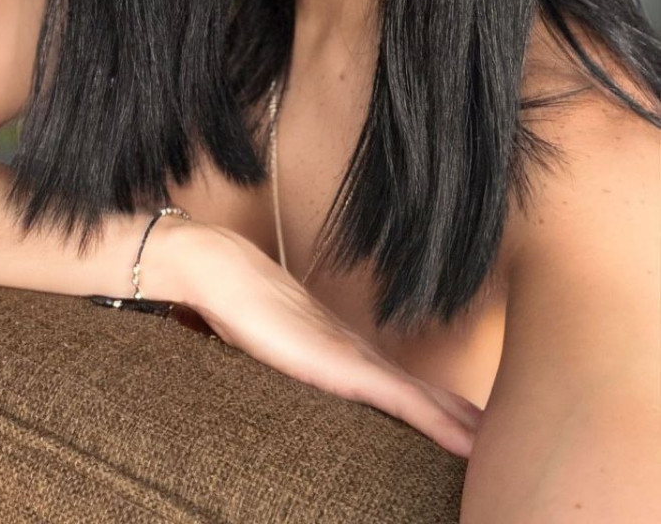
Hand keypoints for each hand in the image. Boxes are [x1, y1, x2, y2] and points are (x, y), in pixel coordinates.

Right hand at [182, 225, 482, 458]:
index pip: (403, 391)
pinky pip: (406, 402)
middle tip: (504, 451)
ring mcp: (357, 360)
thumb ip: (284, 368)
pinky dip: (441, 424)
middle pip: (427, 396)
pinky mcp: (346, 367)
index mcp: (344, 356)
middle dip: (464, 423)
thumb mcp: (266, 353)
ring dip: (464, 427)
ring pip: (427, 401)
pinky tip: (470, 445)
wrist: (223, 273)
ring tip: (500, 454)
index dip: (438, 413)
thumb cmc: (238, 310)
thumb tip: (284, 381)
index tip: (469, 437)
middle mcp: (359, 357)